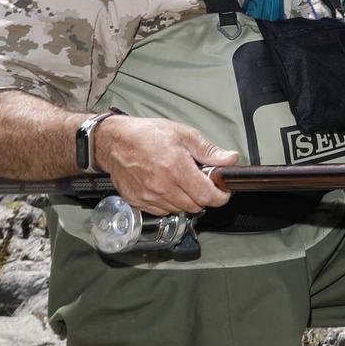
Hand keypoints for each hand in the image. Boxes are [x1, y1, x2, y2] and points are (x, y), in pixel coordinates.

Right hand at [97, 115, 237, 214]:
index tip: (222, 190)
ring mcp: (148, 196)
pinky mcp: (138, 202)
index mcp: (176, 168)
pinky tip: (168, 187)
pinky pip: (162, 211)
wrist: (114, 141)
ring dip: (187, 200)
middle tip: (201, 182)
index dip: (220, 196)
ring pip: (180, 210)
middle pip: (196, 206)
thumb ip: (209, 150)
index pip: (208, 196)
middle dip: (204, 196)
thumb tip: (230, 159)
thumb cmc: (147, 134)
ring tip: (182, 182)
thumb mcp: (184, 135)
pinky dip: (170, 203)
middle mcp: (162, 186)